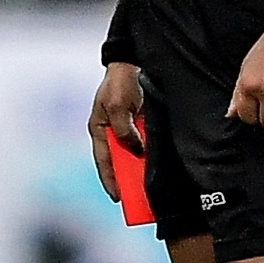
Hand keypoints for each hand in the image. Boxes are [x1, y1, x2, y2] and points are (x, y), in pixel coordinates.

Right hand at [88, 61, 143, 201]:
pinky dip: (153, 156)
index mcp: (100, 130)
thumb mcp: (117, 106)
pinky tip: (163, 168)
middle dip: (128, 180)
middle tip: (139, 200)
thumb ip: (123, 130)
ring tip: (153, 190)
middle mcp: (113, 133)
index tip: (119, 198)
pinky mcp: (142, 125)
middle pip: (120, 162)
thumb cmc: (120, 82)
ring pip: (135, 156)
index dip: (110, 180)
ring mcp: (128, 129)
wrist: (134, 62)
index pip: (104, 161)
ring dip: (142, 170)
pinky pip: (147, 144)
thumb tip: (135, 151)